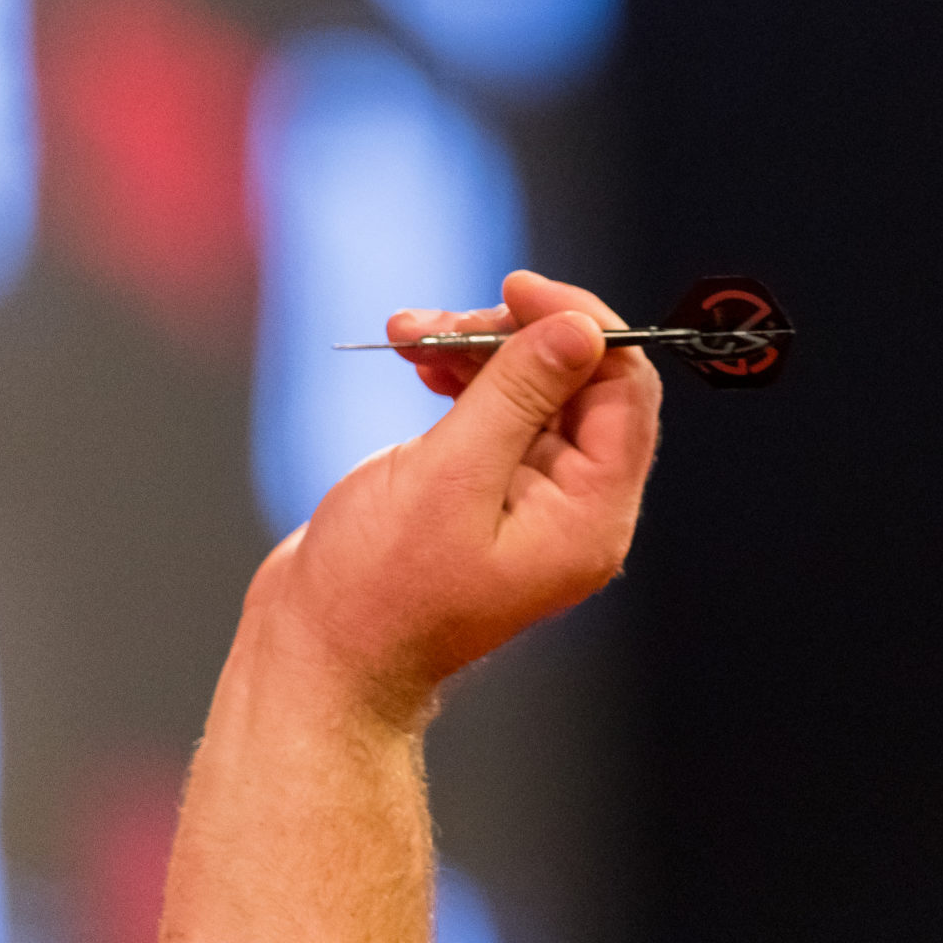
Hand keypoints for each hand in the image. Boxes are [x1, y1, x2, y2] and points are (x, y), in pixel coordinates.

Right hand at [250, 270, 662, 712]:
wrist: (318, 653)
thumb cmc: (377, 589)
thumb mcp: (449, 476)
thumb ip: (519, 395)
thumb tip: (581, 328)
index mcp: (590, 517)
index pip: (625, 390)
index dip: (580, 325)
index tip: (517, 289)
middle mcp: (575, 506)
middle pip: (580, 382)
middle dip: (513, 334)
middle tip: (442, 323)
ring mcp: (530, 497)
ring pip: (532, 386)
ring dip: (475, 346)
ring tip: (408, 334)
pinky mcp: (486, 487)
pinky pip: (496, 408)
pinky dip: (458, 374)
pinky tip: (414, 357)